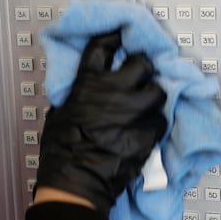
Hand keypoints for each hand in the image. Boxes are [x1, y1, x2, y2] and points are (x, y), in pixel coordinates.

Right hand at [35, 31, 167, 213]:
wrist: (76, 182)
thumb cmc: (61, 150)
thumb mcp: (60, 112)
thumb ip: (79, 94)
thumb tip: (88, 90)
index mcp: (89, 83)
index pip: (104, 47)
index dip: (113, 38)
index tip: (119, 37)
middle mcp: (116, 91)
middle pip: (142, 64)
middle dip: (141, 68)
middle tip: (138, 76)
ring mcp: (136, 112)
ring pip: (158, 92)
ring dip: (152, 96)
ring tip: (144, 105)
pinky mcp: (149, 133)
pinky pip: (160, 120)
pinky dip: (154, 122)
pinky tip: (145, 128)